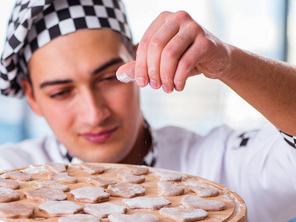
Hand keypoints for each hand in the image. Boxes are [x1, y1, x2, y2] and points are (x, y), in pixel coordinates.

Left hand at [117, 11, 232, 92]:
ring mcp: (194, 27)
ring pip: (170, 54)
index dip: (140, 66)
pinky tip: (179, 87)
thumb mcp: (159, 62)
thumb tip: (119, 75)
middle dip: (152, 71)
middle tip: (155, 87)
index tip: (142, 83)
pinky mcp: (206, 41)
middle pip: (156, 47)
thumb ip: (139, 67)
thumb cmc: (184, 58)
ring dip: (165, 76)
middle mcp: (178, 18)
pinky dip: (179, 79)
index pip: (145, 43)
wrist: (217, 59)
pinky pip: (186, 62)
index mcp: (164, 19)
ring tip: (167, 88)